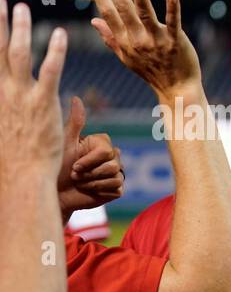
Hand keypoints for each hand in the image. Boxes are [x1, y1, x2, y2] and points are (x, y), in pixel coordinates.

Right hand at [0, 0, 67, 171]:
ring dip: (20, 28)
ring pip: (18, 54)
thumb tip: (16, 97)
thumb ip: (13, 108)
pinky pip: (50, 71)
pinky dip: (55, 51)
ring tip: (23, 8)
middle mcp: (4, 91)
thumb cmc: (18, 156)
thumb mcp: (10, 127)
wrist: (23, 175)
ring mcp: (22, 96)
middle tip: (1, 0)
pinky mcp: (44, 103)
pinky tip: (60, 34)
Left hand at [57, 96, 123, 214]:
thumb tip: (76, 98)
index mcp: (99, 144)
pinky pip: (116, 188)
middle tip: (75, 174)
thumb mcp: (64, 143)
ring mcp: (115, 173)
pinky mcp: (116, 189)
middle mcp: (110, 157)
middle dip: (90, 172)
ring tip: (80, 182)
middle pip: (113, 164)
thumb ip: (75, 122)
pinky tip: (88, 190)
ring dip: (92, 182)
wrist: (54, 194)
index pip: (107, 149)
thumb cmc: (54, 167)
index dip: (90, 160)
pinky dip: (99, 191)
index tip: (74, 165)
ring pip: (115, 176)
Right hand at [85, 0, 199, 97]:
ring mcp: (156, 40)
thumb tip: (94, 20)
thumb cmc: (151, 71)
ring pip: (145, 14)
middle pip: (123, 8)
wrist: (176, 90)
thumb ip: (110, 37)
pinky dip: (173, 10)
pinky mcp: (175, 42)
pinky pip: (174, 24)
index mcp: (124, 40)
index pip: (108, 12)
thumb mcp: (126, 57)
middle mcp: (137, 39)